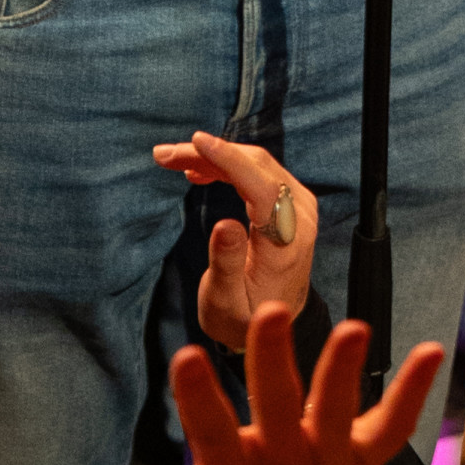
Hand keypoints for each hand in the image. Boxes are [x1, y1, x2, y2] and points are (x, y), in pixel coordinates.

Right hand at [151, 135, 315, 349]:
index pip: (263, 189)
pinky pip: (257, 172)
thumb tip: (224, 224)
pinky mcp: (289, 202)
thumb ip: (227, 263)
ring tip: (173, 160)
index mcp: (287, 243)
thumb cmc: (245, 317)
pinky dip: (226, 165)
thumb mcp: (227, 302)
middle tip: (165, 156)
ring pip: (255, 164)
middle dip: (209, 154)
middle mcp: (300, 216)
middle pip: (256, 168)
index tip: (197, 142)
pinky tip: (198, 171)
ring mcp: (298, 205)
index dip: (230, 161)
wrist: (272, 322)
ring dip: (214, 157)